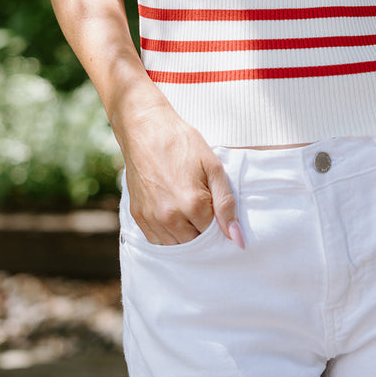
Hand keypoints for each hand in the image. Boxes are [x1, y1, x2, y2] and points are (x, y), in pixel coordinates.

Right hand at [115, 97, 243, 247]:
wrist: (146, 130)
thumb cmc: (183, 144)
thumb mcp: (213, 168)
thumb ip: (226, 205)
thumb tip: (237, 239)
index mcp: (192, 204)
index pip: (213, 235)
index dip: (219, 226)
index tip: (218, 212)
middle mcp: (169, 217)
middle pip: (195, 244)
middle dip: (203, 233)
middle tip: (204, 210)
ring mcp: (151, 218)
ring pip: (176, 246)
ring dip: (186, 236)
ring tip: (189, 212)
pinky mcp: (138, 216)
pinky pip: (157, 241)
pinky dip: (168, 235)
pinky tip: (174, 217)